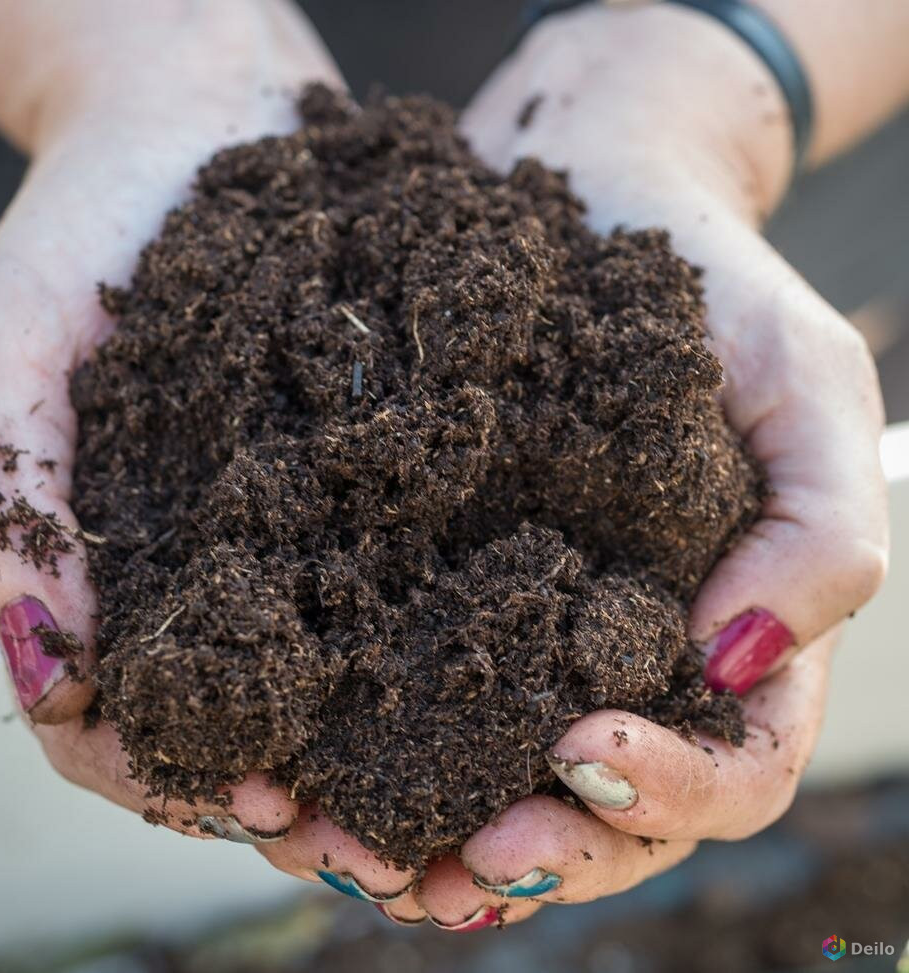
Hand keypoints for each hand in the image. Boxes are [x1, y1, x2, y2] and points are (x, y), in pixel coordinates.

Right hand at [0, 1, 418, 907]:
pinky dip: (445, 642)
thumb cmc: (81, 235)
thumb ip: (2, 513)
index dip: (192, 786)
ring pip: (343, 680)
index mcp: (113, 576)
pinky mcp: (373, 479)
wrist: (198, 124)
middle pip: (257, 731)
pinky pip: (410, 577)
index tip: (275, 816)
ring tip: (470, 798)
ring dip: (396, 753)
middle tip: (400, 855)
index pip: (132, 729)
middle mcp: (211, 573)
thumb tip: (47, 671)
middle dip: (320, 802)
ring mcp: (295, 532)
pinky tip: (505, 671)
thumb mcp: (4, 360)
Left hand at [407, 4, 888, 927]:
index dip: (662, 789)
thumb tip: (736, 662)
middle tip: (446, 865)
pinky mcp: (427, 590)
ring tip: (340, 844)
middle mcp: (620, 660)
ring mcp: (521, 634)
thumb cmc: (710, 294)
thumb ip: (818, 532)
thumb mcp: (804, 388)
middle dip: (529, 854)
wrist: (588, 204)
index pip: (727, 766)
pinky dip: (348, 753)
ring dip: (420, 838)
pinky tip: (282, 767)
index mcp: (725, 637)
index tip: (580, 750)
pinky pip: (393, 697)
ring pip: (485, 783)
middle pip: (594, 810)